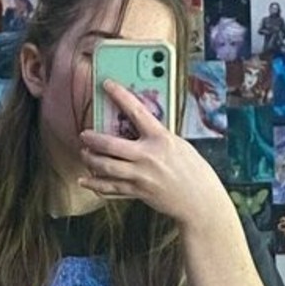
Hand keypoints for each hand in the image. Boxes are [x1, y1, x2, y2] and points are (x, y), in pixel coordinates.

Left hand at [78, 79, 228, 229]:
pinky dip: (96, 185)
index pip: (136, 111)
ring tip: (84, 154)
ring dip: (90, 160)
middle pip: (110, 145)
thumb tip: (139, 128)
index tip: (107, 85)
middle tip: (84, 135)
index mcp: (161, 139)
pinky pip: (111, 189)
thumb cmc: (193, 170)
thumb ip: (158, 136)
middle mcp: (148, 157)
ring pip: (106, 168)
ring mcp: (141, 176)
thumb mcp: (178, 144)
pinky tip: (86, 181)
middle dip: (93, 139)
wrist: (200, 200)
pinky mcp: (138, 192)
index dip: (120, 95)